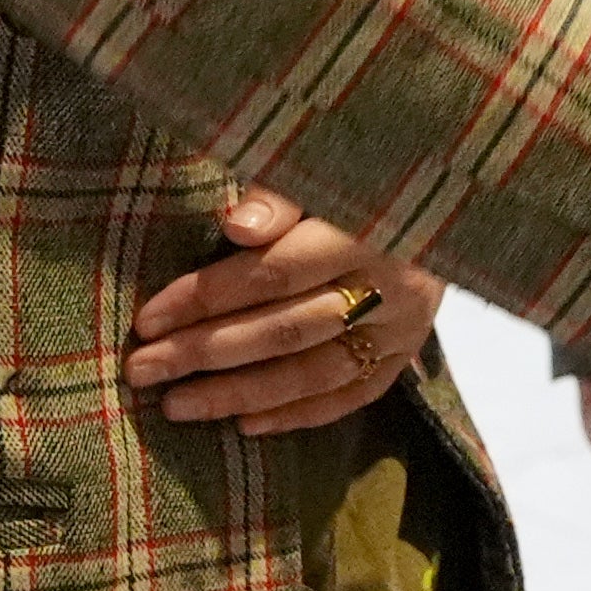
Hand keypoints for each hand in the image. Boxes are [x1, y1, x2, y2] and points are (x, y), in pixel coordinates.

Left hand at [123, 189, 442, 436]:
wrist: (448, 194)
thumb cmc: (361, 174)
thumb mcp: (324, 166)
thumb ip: (281, 194)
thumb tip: (235, 225)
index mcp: (370, 229)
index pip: (275, 273)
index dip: (208, 297)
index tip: (148, 319)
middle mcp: (392, 287)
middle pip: (286, 330)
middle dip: (206, 352)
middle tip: (142, 370)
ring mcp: (404, 328)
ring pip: (313, 373)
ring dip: (239, 393)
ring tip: (177, 405)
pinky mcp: (407, 355)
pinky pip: (350, 396)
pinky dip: (296, 413)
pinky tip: (244, 424)